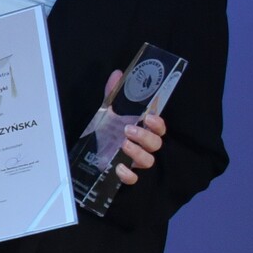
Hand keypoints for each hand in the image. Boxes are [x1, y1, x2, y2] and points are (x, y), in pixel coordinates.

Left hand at [102, 69, 167, 184]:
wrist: (93, 150)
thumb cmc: (108, 128)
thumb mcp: (109, 110)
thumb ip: (114, 94)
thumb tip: (117, 74)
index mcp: (144, 130)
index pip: (160, 128)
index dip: (157, 124)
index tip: (148, 117)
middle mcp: (144, 146)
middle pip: (156, 144)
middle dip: (145, 137)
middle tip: (129, 130)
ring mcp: (136, 161)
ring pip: (148, 161)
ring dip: (137, 152)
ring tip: (123, 144)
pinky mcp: (125, 174)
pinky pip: (133, 179)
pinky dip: (127, 174)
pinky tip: (118, 167)